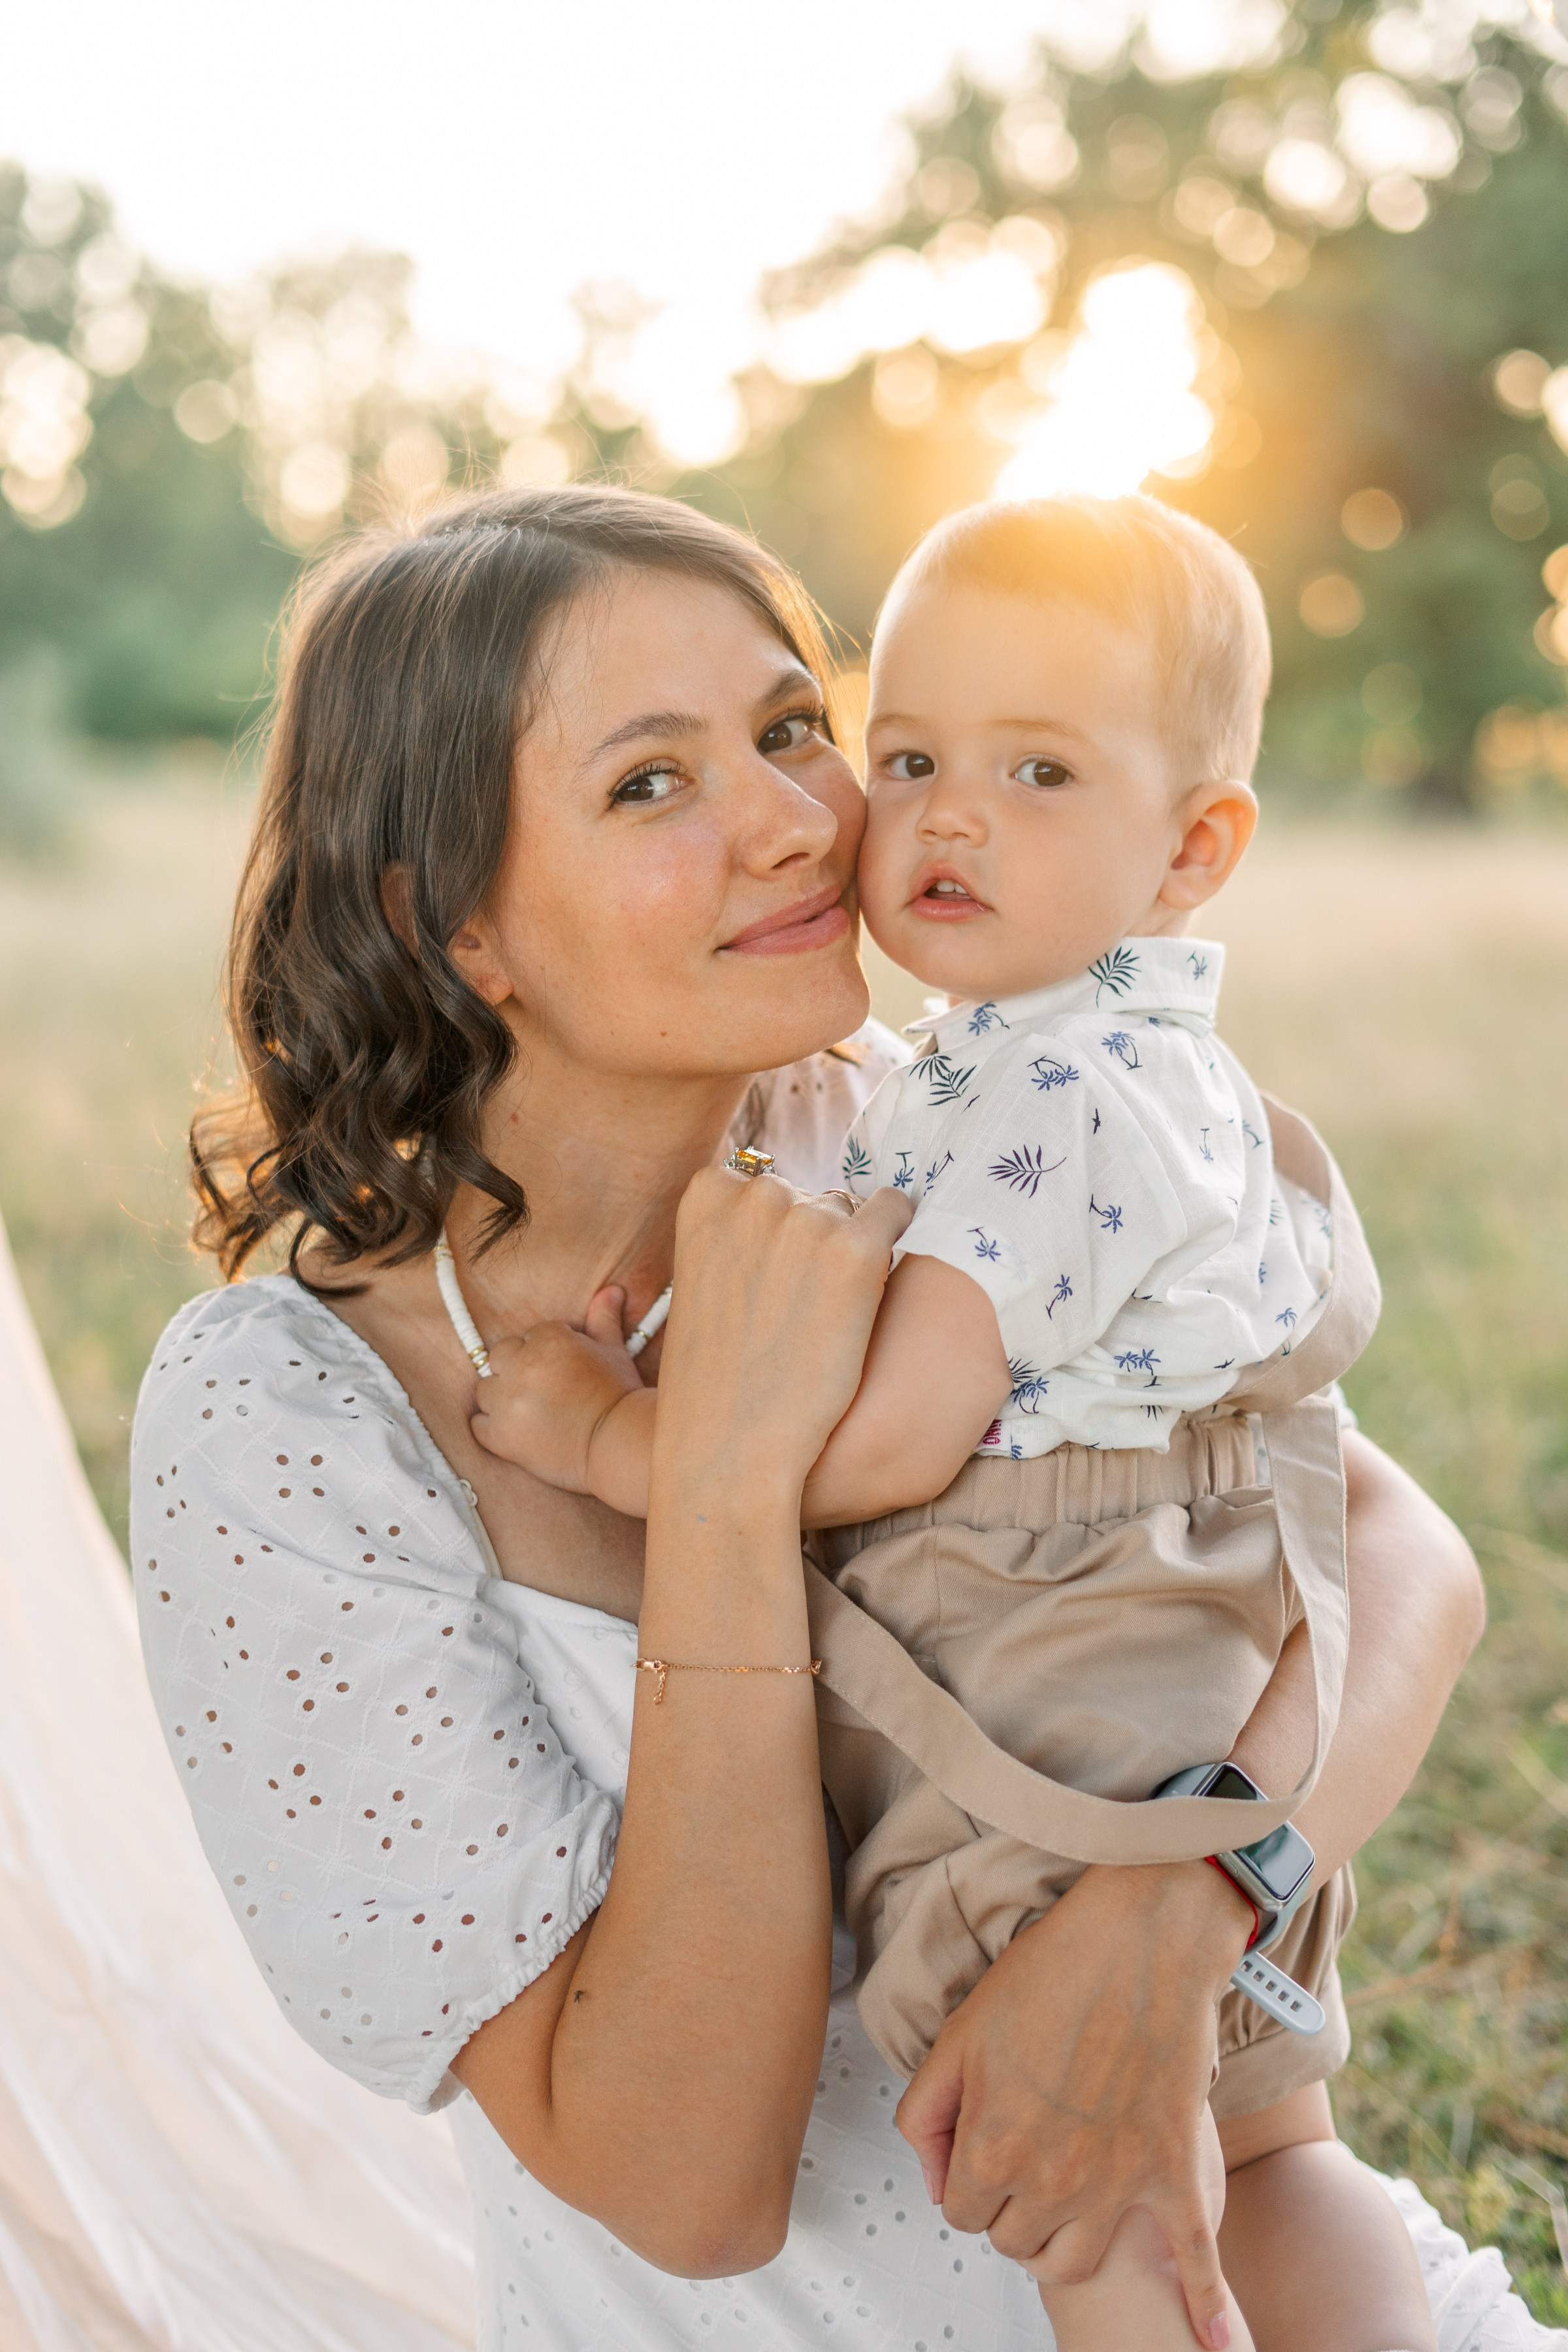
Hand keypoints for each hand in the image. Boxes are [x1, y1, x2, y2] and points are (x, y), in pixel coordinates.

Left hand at [472, 1287, 643, 1488]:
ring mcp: (506, 1401)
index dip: (545, 1354)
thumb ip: (603, 1319)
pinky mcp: (499, 1434)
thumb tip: (611, 1290)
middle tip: (541, 1390)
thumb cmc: (619, 1395)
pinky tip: (514, 1431)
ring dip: (501, 1398)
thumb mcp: (614, 1352)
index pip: (530, 1336)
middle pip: (500, 1358)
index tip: (561, 1372)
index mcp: (547, 1339)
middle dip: (516, 1370)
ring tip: (528, 1411)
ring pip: (486, 1390)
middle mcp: (520, 1365)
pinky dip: (491, 1428)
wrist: (617, 1443)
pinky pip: (478, 1424)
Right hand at [652, 1175, 912, 1500]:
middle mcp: (756, 1193)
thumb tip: (784, 1206)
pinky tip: (875, 1287)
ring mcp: (808, 1219)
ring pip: (851, 1211)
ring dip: (849, 1251)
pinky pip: (897, 1211)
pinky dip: (894, 1240)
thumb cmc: (712, 1378)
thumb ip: (731, 1233)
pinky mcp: (857, 1251)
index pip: (761, 1183)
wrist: (730, 1446)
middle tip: (799, 1307)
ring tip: (826, 1316)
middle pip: (810, 1197)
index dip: (774, 1235)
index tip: (768, 1280)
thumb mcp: (696, 1280)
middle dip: (813, 1241)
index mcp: (706, 1192)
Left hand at [896, 1861, 1253, 2351]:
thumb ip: (929, 2117)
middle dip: (1009, 2209)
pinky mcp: (1173, 2170)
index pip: (962, 2214)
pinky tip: (1217, 2346)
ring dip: (1061, 2244)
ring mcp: (1118, 2183)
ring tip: (1063, 2211)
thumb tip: (938, 2182)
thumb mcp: (960, 2035)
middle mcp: (1053, 2180)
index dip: (968, 2181)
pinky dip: (1206, 2307)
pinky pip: (1195, 2257)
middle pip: (1015, 2243)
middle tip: (1023, 2163)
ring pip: (1074, 2262)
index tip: (983, 2149)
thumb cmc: (1049, 1974)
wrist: (1140, 1937)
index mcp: (993, 2147)